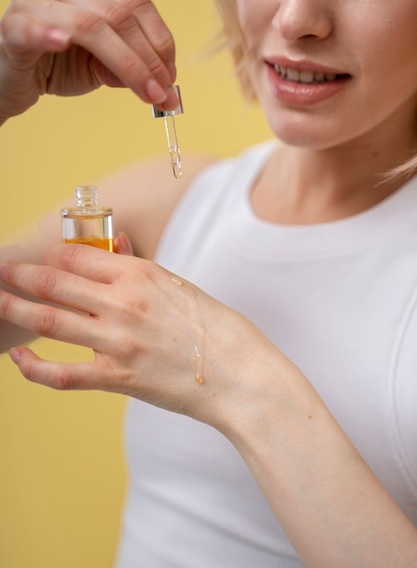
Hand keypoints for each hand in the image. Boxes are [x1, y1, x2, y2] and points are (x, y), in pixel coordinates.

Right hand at [0, 0, 178, 122]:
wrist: (12, 78)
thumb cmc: (57, 64)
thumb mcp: (100, 63)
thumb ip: (126, 63)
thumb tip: (158, 79)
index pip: (136, 1)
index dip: (161, 40)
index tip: (173, 75)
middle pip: (119, 15)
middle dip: (149, 60)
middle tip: (165, 93)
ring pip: (92, 26)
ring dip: (127, 64)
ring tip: (147, 94)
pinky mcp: (12, 24)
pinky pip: (34, 29)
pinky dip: (49, 34)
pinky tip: (62, 43)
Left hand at [0, 244, 254, 424]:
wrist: (240, 374)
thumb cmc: (216, 327)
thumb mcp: (179, 285)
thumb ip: (139, 266)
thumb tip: (115, 245)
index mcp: (140, 274)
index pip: (77, 256)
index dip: (52, 255)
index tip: (42, 259)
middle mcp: (123, 303)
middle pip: (55, 282)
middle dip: (19, 275)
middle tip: (1, 271)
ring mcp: (117, 341)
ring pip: (49, 320)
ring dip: (14, 308)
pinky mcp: (117, 378)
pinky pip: (62, 374)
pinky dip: (33, 366)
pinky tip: (18, 357)